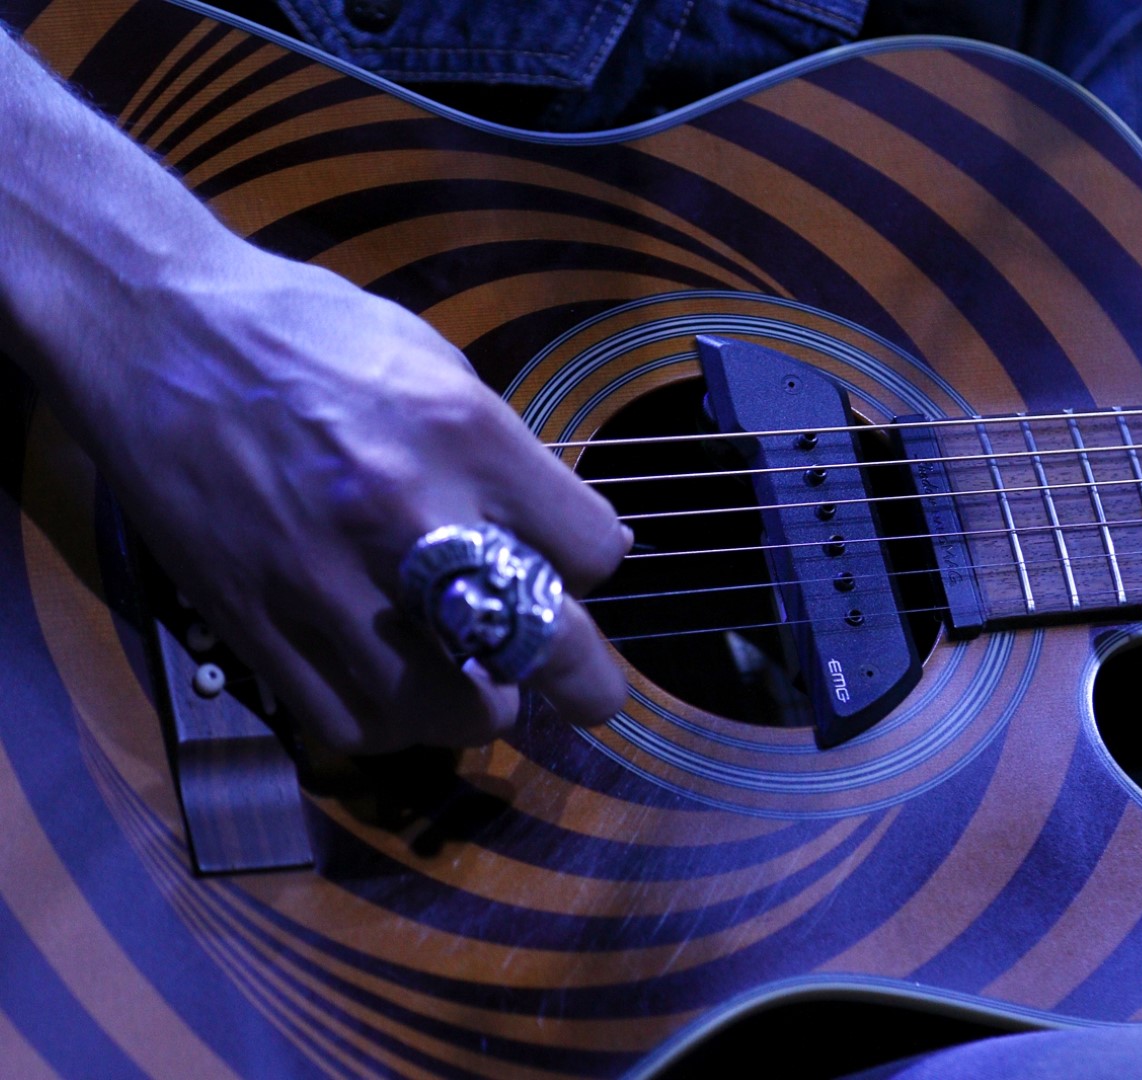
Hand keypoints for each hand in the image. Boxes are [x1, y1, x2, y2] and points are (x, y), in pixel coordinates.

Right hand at [3, 32, 627, 753]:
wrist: (154, 330)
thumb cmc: (303, 331)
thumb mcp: (431, 359)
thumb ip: (498, 454)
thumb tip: (549, 530)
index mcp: (466, 435)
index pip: (590, 552)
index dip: (591, 568)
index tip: (573, 568)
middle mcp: (408, 514)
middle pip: (543, 646)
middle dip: (583, 681)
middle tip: (586, 691)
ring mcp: (330, 580)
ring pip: (453, 709)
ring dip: (477, 706)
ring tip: (470, 682)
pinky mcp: (258, 624)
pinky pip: (353, 725)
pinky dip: (390, 724)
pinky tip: (394, 691)